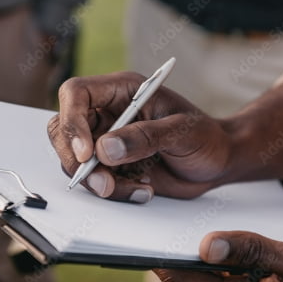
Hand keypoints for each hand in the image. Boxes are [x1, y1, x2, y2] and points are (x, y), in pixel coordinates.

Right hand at [47, 72, 231, 202]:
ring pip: (75, 160)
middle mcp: (108, 113)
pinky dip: (112, 191)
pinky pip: (94, 180)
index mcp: (122, 90)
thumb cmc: (207, 137)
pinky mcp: (112, 166)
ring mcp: (107, 140)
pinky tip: (143, 191)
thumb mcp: (183, 132)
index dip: (72, 121)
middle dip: (77, 161)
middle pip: (63, 130)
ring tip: (137, 189)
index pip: (76, 94)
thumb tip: (105, 149)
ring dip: (97, 181)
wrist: (219, 162)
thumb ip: (145, 137)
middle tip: (104, 184)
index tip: (87, 152)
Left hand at [154, 231, 282, 281]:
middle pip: (197, 281)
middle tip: (165, 223)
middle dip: (181, 254)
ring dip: (204, 256)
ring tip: (194, 226)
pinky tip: (232, 242)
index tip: (144, 235)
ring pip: (216, 279)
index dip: (163, 258)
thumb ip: (252, 250)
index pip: (186, 281)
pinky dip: (227, 260)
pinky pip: (236, 279)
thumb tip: (204, 245)